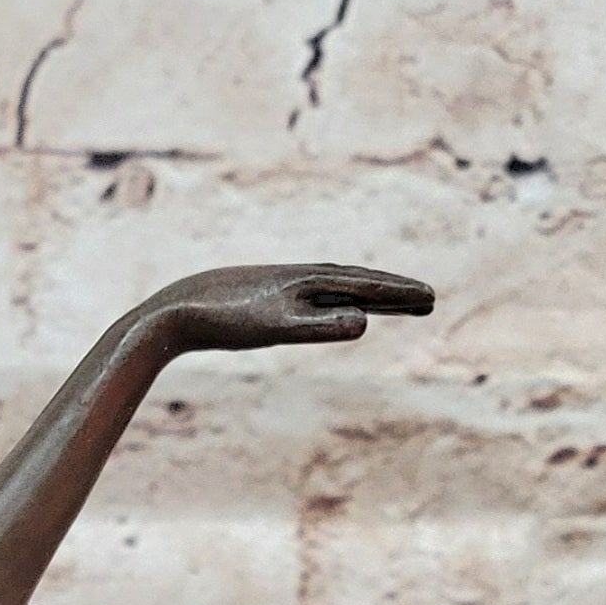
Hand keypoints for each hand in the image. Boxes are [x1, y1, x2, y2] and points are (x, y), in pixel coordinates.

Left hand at [152, 264, 433, 353]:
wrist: (174, 310)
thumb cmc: (225, 321)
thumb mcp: (276, 328)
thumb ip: (320, 328)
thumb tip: (365, 324)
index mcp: (310, 281)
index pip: (366, 287)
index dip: (399, 294)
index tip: (431, 298)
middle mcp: (302, 276)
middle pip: (359, 282)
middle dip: (394, 292)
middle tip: (430, 299)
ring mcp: (284, 285)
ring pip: (337, 287)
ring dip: (369, 294)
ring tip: (395, 304)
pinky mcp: (267, 295)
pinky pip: (315, 294)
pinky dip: (337, 298)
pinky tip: (335, 306)